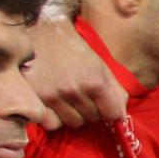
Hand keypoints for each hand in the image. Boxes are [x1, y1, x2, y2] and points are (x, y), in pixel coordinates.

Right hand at [23, 7, 127, 129]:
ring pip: (73, 123)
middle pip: (92, 119)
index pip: (112, 115)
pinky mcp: (36, 100)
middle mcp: (75, 91)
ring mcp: (54, 97)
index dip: (109, 111)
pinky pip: (53, 125)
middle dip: (90, 110)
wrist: (41, 32)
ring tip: (67, 98)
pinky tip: (53, 104)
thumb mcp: (100, 65)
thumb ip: (115, 91)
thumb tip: (121, 118)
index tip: (103, 105)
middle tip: (81, 94)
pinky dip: (55, 118)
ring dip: (73, 114)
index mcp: (95, 81)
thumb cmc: (74, 48)